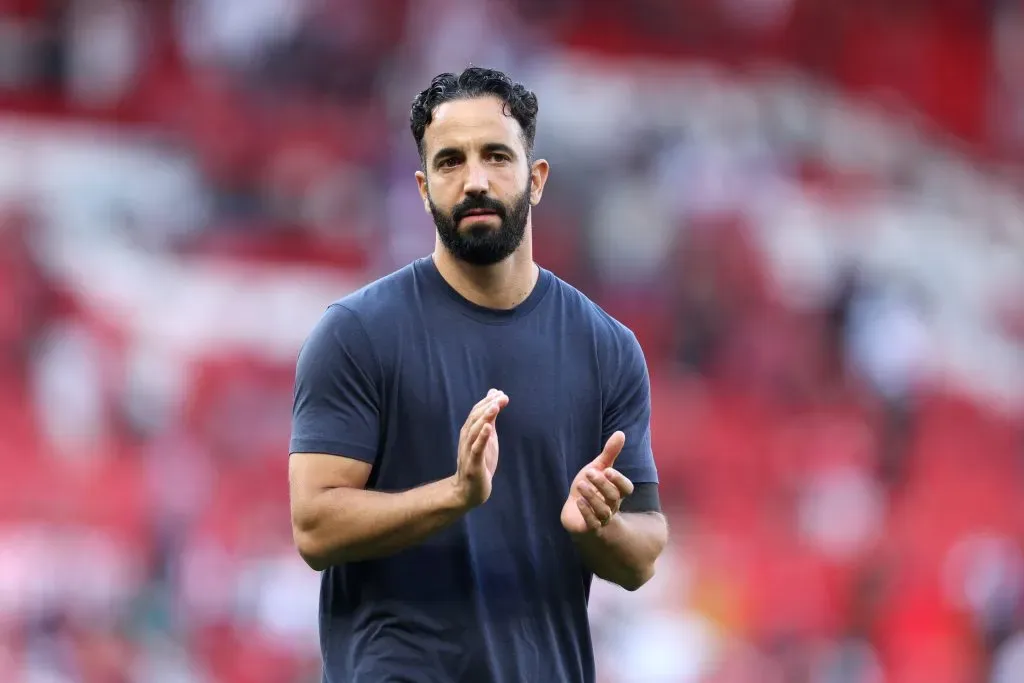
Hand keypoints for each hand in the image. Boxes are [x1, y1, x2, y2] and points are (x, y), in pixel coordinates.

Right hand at [453, 389, 507, 508]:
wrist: (468, 491)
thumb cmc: (479, 462)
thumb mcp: (487, 437)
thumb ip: (490, 418)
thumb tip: (495, 395)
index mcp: (470, 432)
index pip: (477, 412)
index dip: (488, 401)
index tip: (501, 393)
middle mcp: (467, 439)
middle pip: (475, 418)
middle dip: (488, 406)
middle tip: (502, 397)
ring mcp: (469, 452)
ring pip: (474, 431)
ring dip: (485, 418)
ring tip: (495, 407)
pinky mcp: (473, 465)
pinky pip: (476, 449)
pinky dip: (482, 438)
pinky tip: (489, 428)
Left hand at [561, 431, 634, 534]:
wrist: (573, 512)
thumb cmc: (589, 488)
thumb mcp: (598, 468)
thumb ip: (610, 453)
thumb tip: (621, 433)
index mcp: (616, 492)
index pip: (626, 488)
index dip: (618, 480)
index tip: (607, 470)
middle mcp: (612, 506)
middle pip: (614, 497)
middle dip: (602, 484)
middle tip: (588, 472)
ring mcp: (601, 518)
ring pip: (604, 511)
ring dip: (593, 497)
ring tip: (580, 485)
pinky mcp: (589, 527)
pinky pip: (592, 523)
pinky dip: (586, 512)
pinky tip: (578, 501)